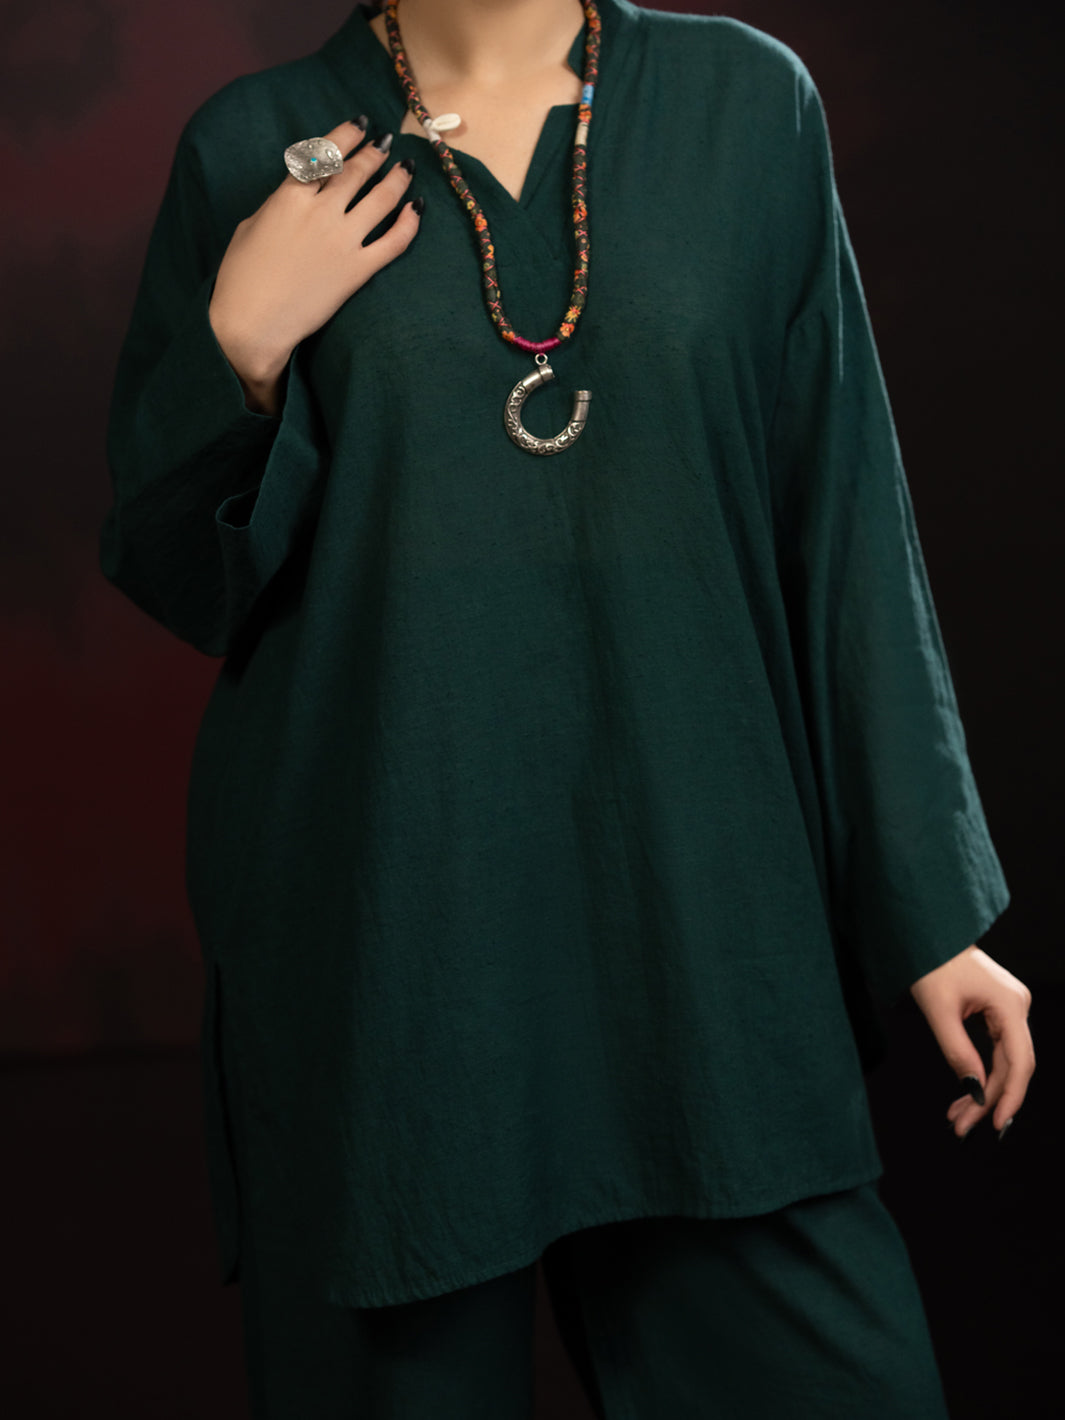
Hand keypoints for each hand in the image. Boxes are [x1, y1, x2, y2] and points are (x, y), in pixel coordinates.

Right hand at [208, 118, 421, 384]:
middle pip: (356, 171)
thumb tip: (294, 200)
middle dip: (374, 152)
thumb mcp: (250, 227)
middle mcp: (320, 212)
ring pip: (380, 199)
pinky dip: (409, 223)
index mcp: (289, 197)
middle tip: (386, 142)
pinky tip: (417, 209)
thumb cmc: (240, 278)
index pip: (324, 154)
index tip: (360, 123)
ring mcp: (342, 241)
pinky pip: (393, 242)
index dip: (345, 134)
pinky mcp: (358, 271)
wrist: (253, 323)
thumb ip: (277, 206)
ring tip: (406, 168)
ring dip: (397, 179)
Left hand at [909, 945, 1034, 1138]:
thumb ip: (957, 1051)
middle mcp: (1017, 1006)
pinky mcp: (998, 1010)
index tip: (997, 1123)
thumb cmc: (931, 961)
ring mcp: (1010, 1008)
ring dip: (983, 1090)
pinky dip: (981, 1072)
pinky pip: (996, 1049)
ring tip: (959, 1117)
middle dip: (989, 1099)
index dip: (1011, 1096)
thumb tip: (973, 1089)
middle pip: (1012, 1066)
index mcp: (1010, 1003)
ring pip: (1004, 1061)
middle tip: (963, 1126)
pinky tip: (967, 1095)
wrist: (926, 932)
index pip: (1020, 1061)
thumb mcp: (939, 1010)